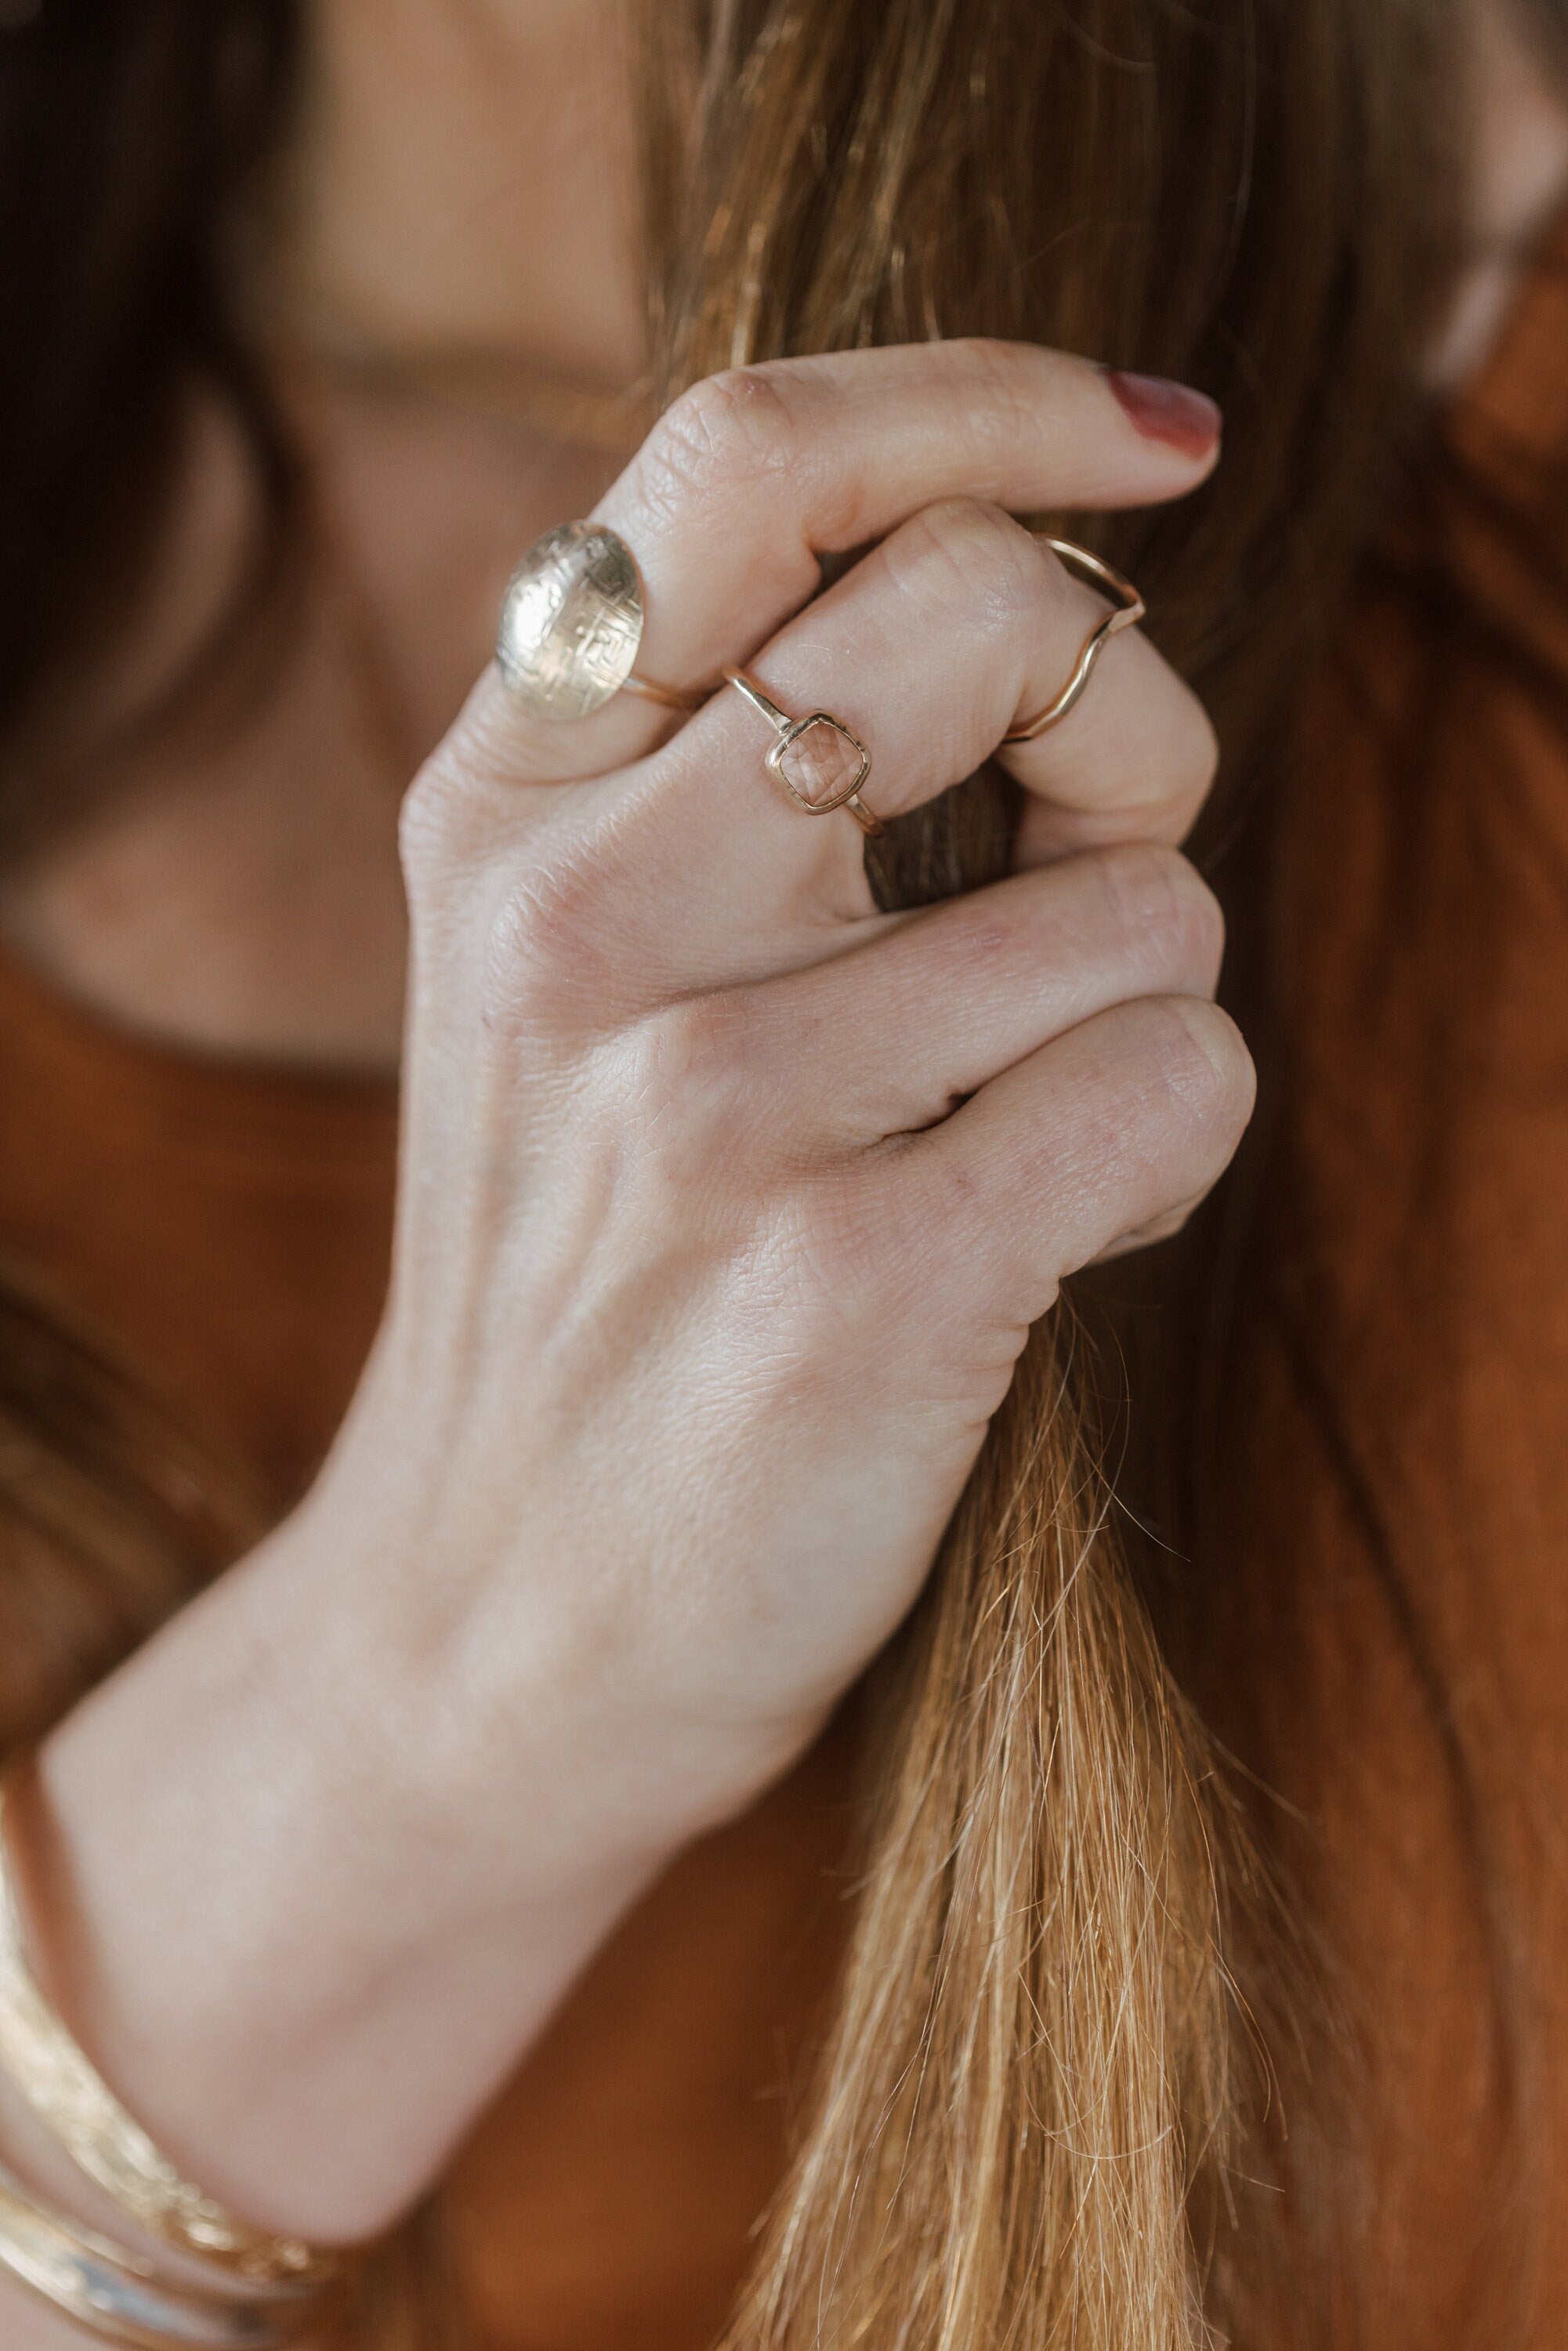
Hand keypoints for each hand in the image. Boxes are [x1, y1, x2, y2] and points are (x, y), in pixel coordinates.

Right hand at [34, 341, 1251, 2249]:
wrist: (491, 1620)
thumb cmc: (585, 1270)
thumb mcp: (555, 970)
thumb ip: (707, 756)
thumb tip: (1026, 585)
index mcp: (506, 802)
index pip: (753, 454)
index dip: (991, 398)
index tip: (1150, 445)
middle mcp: (580, 919)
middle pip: (992, 613)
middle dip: (1129, 729)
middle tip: (1084, 869)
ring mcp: (710, 1104)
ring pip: (1142, 902)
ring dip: (1144, 1003)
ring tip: (1009, 1120)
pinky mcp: (854, 1284)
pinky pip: (1174, 1084)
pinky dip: (1172, 1148)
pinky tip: (1052, 1229)